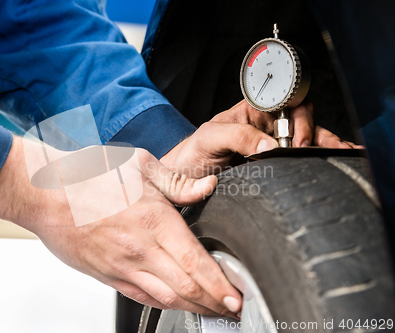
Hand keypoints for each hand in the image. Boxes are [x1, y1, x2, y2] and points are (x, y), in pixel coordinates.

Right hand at [0, 137, 241, 316]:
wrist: (45, 193)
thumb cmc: (87, 176)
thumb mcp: (139, 165)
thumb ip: (178, 182)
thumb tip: (207, 186)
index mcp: (153, 219)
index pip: (196, 261)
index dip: (220, 285)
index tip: (236, 297)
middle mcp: (140, 248)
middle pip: (186, 287)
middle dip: (214, 302)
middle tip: (232, 309)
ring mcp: (122, 266)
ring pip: (166, 297)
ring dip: (193, 307)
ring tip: (212, 311)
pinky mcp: (107, 274)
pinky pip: (141, 297)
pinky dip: (164, 304)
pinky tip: (177, 304)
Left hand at [161, 99, 360, 176]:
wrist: (183, 179)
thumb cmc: (193, 153)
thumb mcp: (210, 137)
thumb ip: (238, 135)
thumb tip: (270, 145)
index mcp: (254, 112)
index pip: (288, 104)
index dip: (299, 119)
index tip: (296, 141)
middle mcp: (267, 127)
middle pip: (304, 122)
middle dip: (315, 135)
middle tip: (308, 154)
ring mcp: (272, 147)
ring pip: (307, 141)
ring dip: (326, 146)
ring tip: (341, 154)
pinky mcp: (274, 166)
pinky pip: (300, 160)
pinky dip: (320, 159)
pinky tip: (337, 160)